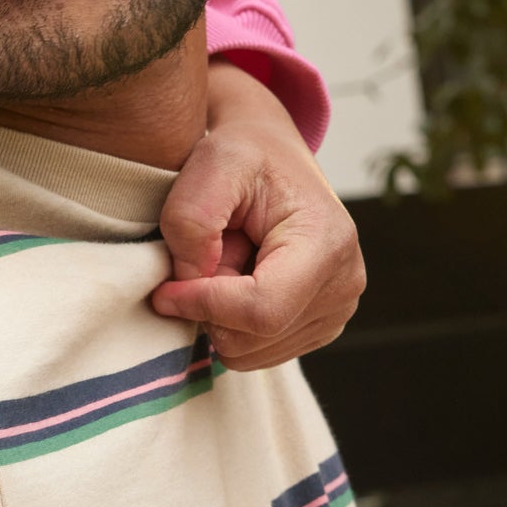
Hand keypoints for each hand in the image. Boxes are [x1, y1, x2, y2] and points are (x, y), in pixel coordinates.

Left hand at [151, 63, 364, 370]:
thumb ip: (192, 221)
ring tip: (225, 263)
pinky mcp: (318, 327)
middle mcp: (343, 284)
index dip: (202, 306)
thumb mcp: (210, 164)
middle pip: (252, 338)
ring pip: (248, 351)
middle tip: (203, 259)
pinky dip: (231, 323)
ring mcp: (336, 311)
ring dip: (218, 316)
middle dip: (208, 308)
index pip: (260, 310)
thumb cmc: (242, 154)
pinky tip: (237, 281)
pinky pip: (254, 352)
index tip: (163, 288)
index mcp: (327, 244)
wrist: (270, 157)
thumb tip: (190, 281)